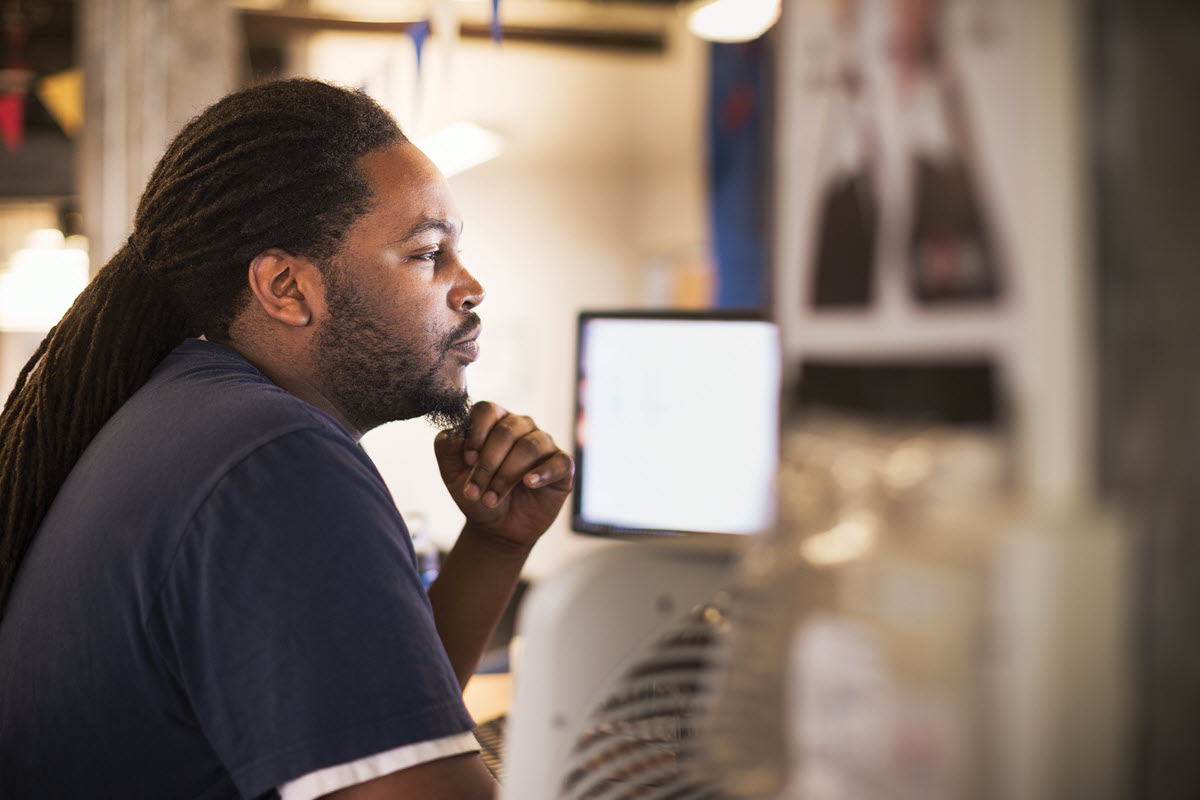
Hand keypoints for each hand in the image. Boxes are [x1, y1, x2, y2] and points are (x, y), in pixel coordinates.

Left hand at [434, 402, 573, 548]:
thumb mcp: (452, 473)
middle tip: (475, 492)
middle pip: (506, 432)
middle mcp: (522, 427)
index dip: (476, 433)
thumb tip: (457, 433)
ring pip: (529, 447)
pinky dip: (542, 473)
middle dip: (487, 465)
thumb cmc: (477, 493)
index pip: (487, 410)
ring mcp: (544, 445)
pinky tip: (528, 484)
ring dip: (506, 476)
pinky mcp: (562, 466)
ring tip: (491, 499)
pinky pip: (558, 462)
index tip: (468, 460)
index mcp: (495, 422)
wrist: (496, 527)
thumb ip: (446, 447)